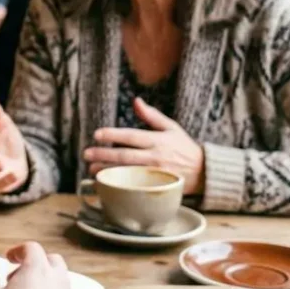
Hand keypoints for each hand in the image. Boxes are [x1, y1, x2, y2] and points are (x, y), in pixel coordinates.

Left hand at [83, 97, 204, 194]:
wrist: (203, 172)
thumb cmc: (183, 147)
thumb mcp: (171, 127)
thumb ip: (151, 115)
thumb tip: (135, 101)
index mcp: (158, 140)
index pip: (132, 136)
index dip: (113, 135)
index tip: (97, 134)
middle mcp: (156, 157)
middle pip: (126, 156)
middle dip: (104, 154)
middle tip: (86, 154)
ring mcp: (156, 174)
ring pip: (128, 173)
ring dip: (108, 171)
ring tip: (91, 169)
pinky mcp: (156, 188)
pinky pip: (134, 187)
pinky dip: (119, 185)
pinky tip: (106, 183)